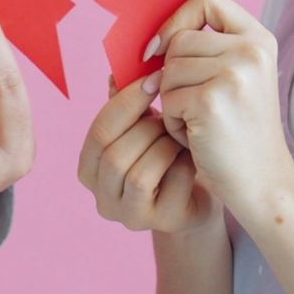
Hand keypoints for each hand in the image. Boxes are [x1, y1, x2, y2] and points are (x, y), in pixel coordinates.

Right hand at [78, 74, 219, 233]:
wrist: (203, 189)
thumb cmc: (169, 153)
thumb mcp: (146, 126)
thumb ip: (128, 102)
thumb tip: (117, 71)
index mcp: (90, 168)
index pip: (98, 132)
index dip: (125, 102)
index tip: (153, 78)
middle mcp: (102, 197)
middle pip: (113, 155)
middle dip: (147, 128)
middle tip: (172, 113)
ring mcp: (129, 215)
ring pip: (137, 175)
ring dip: (164, 147)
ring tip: (180, 136)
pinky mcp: (160, 222)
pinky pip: (168, 187)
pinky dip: (182, 165)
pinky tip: (192, 157)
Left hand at [147, 0, 293, 220]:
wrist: (263, 184)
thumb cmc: (240, 134)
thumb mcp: (234, 80)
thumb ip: (204, 51)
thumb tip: (146, 42)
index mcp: (259, 38)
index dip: (177, 19)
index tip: (163, 47)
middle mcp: (251, 50)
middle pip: (178, 40)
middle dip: (174, 78)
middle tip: (200, 108)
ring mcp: (234, 73)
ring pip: (167, 71)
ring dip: (172, 102)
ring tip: (202, 124)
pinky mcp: (212, 100)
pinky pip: (166, 100)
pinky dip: (173, 123)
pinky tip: (198, 138)